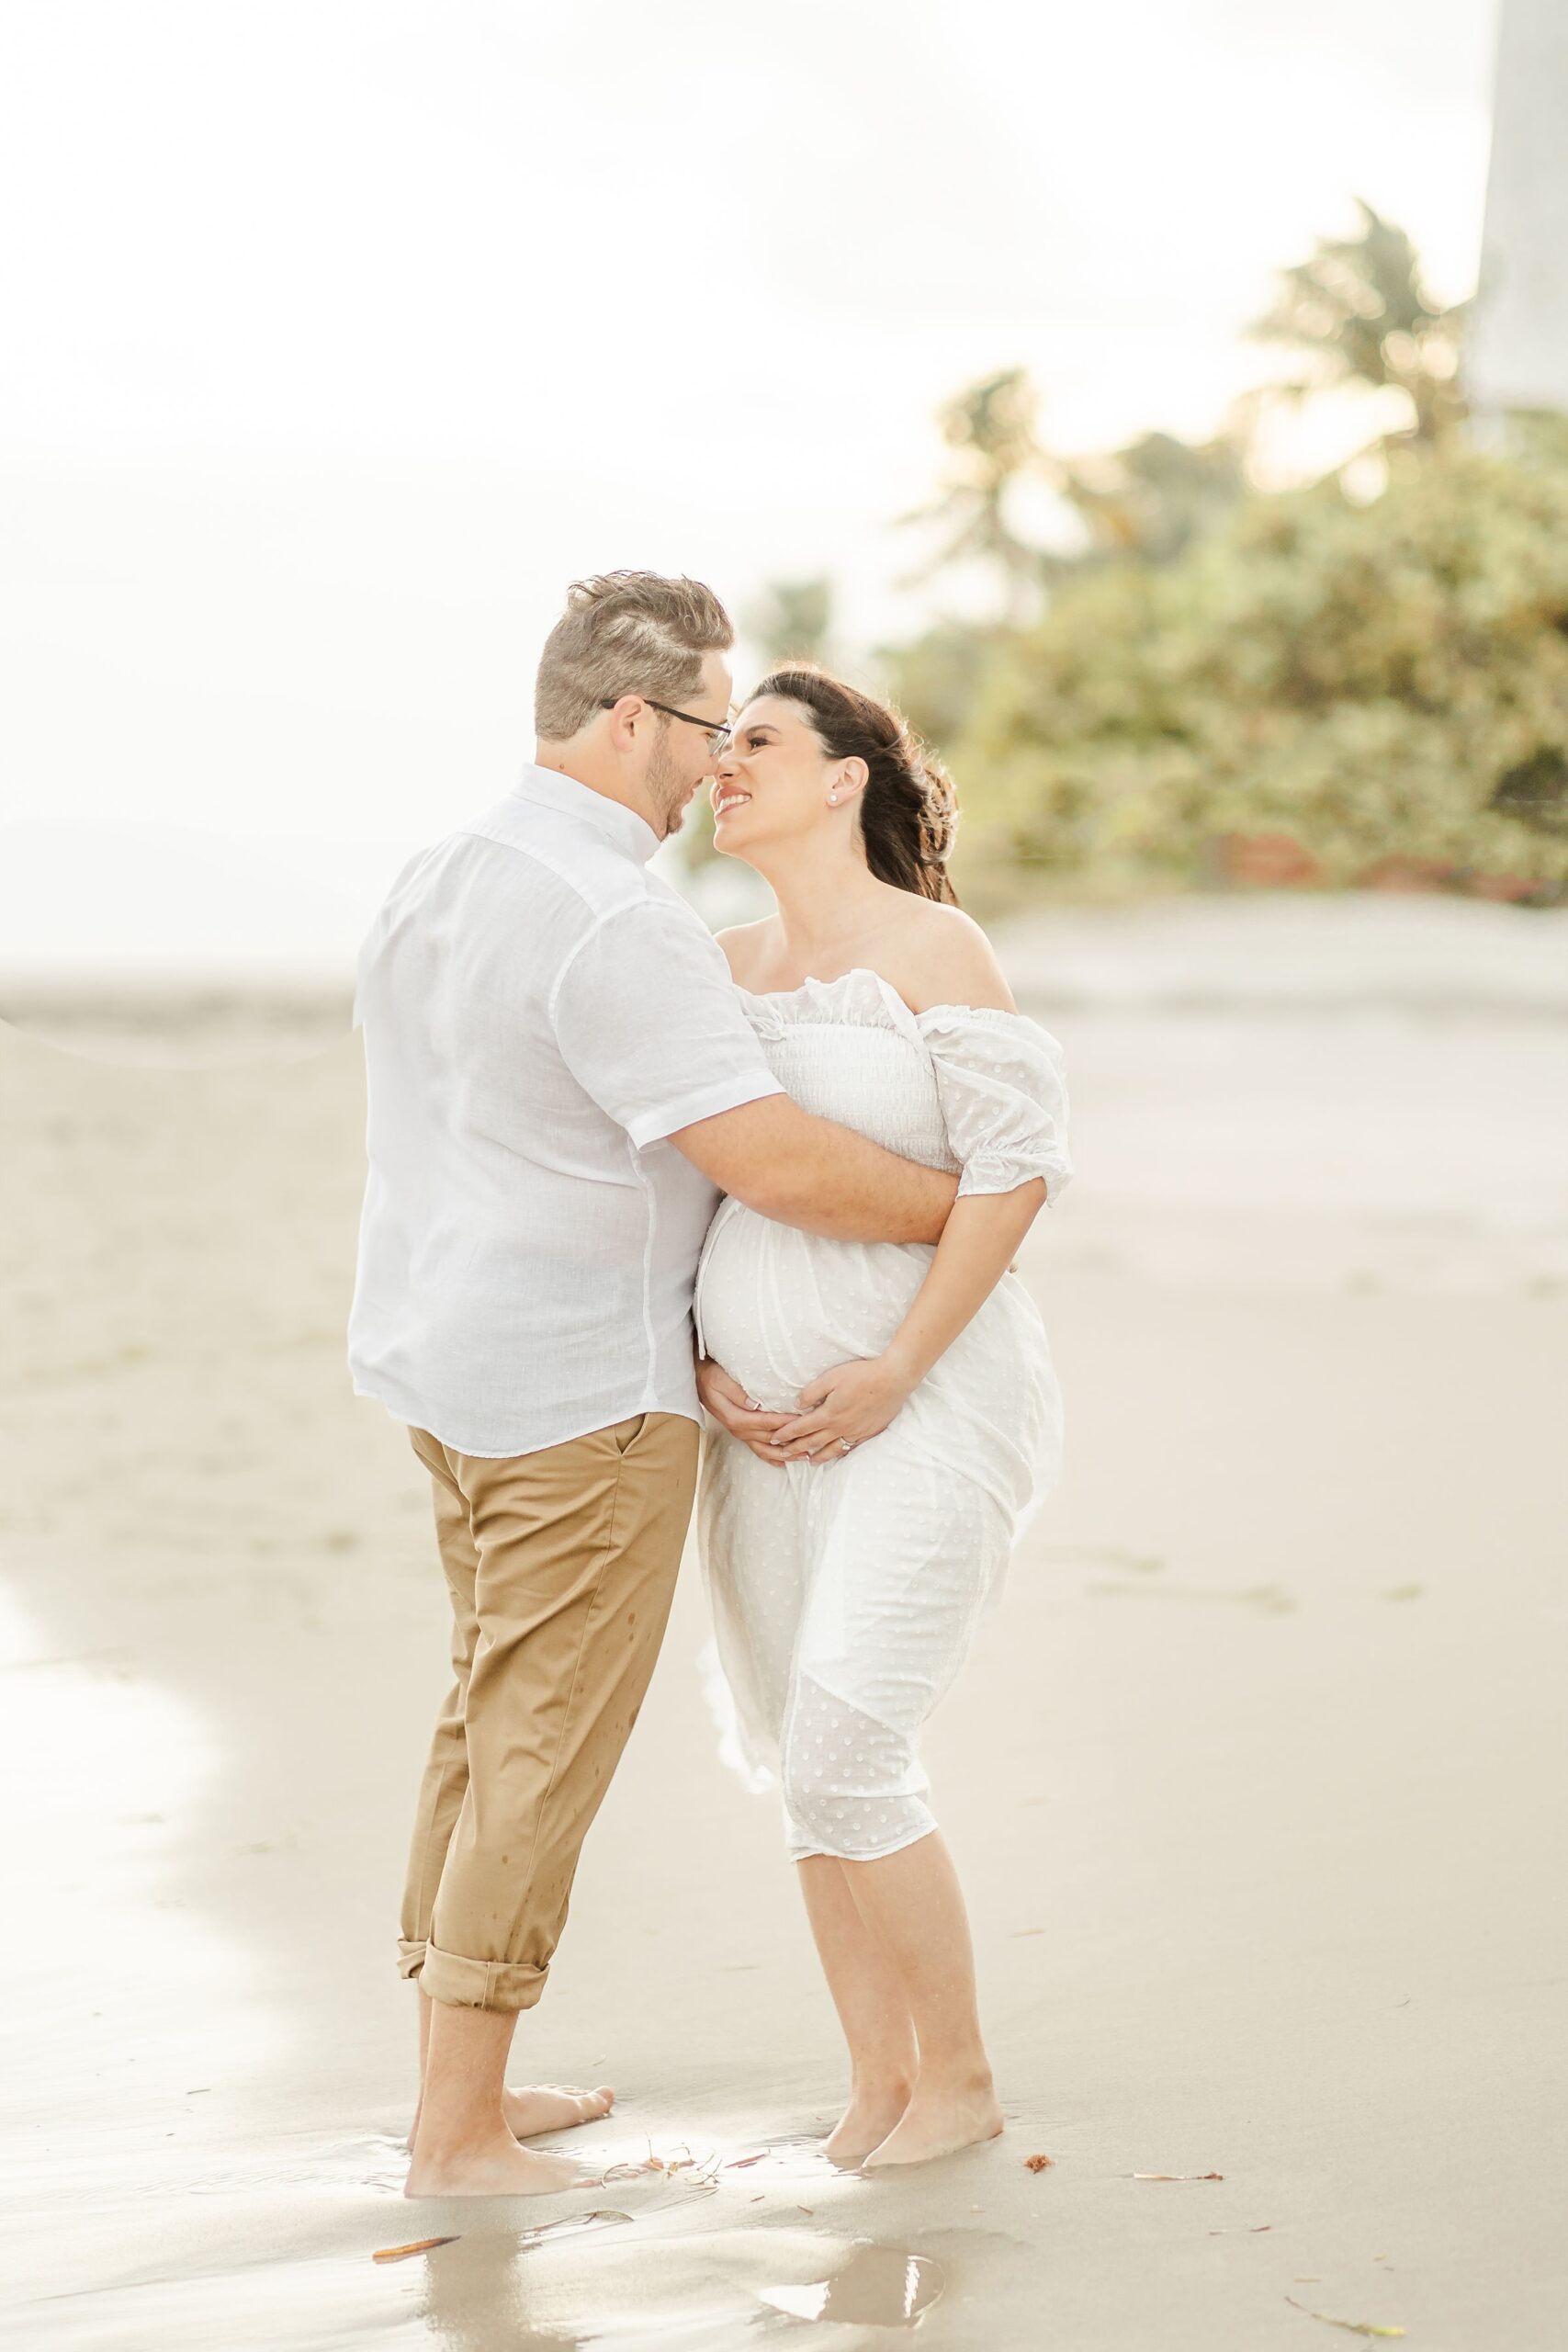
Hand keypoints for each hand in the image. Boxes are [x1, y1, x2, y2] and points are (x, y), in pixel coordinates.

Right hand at [696, 1356, 794, 1466]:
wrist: (697, 1380)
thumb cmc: (710, 1376)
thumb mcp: (720, 1379)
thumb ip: (737, 1392)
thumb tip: (755, 1404)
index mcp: (735, 1417)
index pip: (765, 1422)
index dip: (784, 1422)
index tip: (801, 1421)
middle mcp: (738, 1429)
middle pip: (769, 1438)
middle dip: (790, 1441)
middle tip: (811, 1442)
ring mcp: (740, 1433)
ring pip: (765, 1448)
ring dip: (785, 1453)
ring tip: (804, 1456)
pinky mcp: (741, 1432)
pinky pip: (757, 1449)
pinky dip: (771, 1457)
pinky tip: (784, 1462)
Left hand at [771, 1354, 915, 1462]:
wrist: (893, 1380)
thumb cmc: (862, 1375)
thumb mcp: (831, 1378)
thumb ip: (812, 1392)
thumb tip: (797, 1404)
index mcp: (828, 1414)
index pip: (801, 1428)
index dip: (786, 1434)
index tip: (774, 1439)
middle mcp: (840, 1427)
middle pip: (813, 1442)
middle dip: (795, 1449)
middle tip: (782, 1454)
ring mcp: (855, 1432)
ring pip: (832, 1450)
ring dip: (817, 1456)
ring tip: (809, 1461)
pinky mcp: (868, 1432)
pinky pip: (849, 1448)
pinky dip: (839, 1453)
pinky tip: (836, 1454)